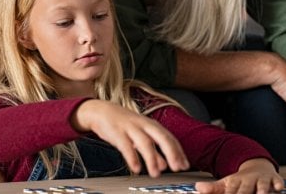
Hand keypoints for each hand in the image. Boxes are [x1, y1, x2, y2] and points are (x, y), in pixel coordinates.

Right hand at [71, 99, 189, 176]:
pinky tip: (136, 168)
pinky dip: (132, 158)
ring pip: (145, 142)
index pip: (169, 138)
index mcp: (151, 125)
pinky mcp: (117, 132)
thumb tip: (165, 165)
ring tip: (156, 174)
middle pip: (162, 137)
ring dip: (152, 159)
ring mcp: (130, 127)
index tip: (185, 166)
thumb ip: (153, 151)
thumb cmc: (123, 124)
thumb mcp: (140, 136)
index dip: (178, 152)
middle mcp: (143, 125)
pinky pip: (126, 146)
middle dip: (172, 153)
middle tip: (178, 168)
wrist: (100, 111)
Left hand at [195, 158, 283, 193]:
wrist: (257, 166)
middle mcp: (249, 180)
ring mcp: (262, 179)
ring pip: (262, 186)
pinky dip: (278, 184)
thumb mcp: (227, 184)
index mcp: (235, 181)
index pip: (230, 191)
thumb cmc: (241, 181)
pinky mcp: (274, 179)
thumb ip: (213, 189)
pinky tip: (278, 188)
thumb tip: (197, 188)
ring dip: (262, 191)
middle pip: (246, 190)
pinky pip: (277, 181)